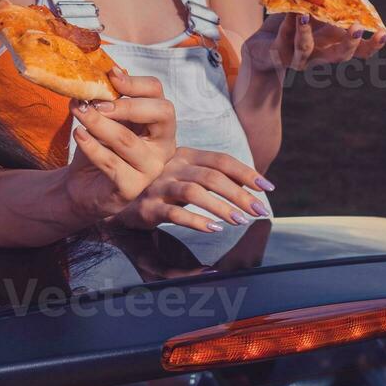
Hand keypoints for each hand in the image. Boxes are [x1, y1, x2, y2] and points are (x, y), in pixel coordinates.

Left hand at [63, 71, 177, 220]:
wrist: (81, 185)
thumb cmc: (98, 146)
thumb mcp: (105, 118)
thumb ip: (109, 98)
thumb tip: (110, 71)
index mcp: (160, 123)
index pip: (158, 93)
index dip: (136, 82)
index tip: (110, 76)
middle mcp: (163, 145)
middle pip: (162, 113)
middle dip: (127, 104)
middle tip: (96, 102)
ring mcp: (151, 168)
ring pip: (128, 140)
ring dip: (99, 123)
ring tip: (79, 112)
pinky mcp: (132, 187)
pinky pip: (111, 164)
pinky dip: (91, 147)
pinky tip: (78, 134)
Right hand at [113, 147, 273, 232]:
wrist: (117, 196)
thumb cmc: (159, 184)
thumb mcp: (185, 174)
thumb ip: (212, 175)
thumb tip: (249, 184)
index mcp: (185, 155)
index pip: (221, 160)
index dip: (246, 172)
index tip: (267, 187)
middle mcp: (173, 166)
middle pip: (212, 176)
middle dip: (240, 194)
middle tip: (260, 210)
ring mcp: (159, 185)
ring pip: (194, 192)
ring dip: (221, 207)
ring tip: (240, 221)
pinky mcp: (148, 206)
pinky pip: (175, 213)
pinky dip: (196, 221)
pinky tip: (214, 229)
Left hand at [246, 0, 385, 72]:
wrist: (263, 49)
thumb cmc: (292, 27)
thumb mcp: (307, 6)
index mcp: (334, 44)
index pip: (360, 51)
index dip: (373, 44)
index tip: (385, 33)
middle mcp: (320, 55)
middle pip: (340, 55)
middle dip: (350, 43)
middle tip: (356, 28)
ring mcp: (300, 57)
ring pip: (305, 49)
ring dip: (306, 32)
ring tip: (305, 14)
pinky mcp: (280, 55)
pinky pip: (284, 36)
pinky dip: (288, 21)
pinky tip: (291, 10)